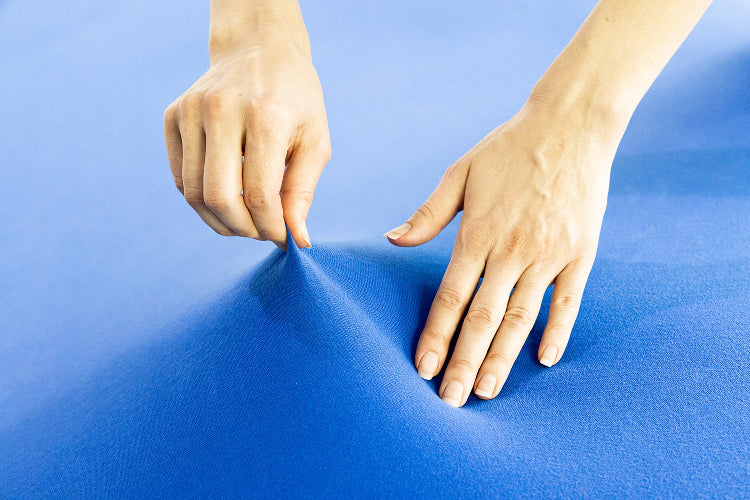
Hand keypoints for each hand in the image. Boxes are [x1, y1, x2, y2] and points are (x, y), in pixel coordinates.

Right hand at [163, 33, 330, 248]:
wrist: (260, 47)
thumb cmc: (295, 99)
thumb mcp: (314, 141)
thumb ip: (303, 192)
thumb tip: (297, 238)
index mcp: (265, 116)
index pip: (259, 195)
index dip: (270, 227)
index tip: (282, 237)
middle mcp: (222, 110)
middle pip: (219, 197)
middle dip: (242, 229)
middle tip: (260, 232)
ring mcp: (191, 111)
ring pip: (193, 193)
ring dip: (219, 220)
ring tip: (244, 221)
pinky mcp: (173, 115)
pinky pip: (180, 177)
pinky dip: (200, 199)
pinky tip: (225, 195)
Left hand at [386, 99, 620, 406]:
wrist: (571, 124)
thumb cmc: (508, 147)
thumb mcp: (461, 173)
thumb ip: (428, 213)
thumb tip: (392, 240)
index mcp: (479, 232)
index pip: (452, 296)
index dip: (437, 335)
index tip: (423, 368)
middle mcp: (513, 249)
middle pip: (484, 317)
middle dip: (465, 361)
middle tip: (452, 400)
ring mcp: (550, 253)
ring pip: (522, 316)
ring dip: (503, 357)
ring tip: (487, 391)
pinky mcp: (581, 253)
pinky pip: (568, 301)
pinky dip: (557, 331)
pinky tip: (543, 360)